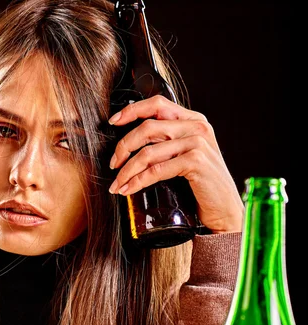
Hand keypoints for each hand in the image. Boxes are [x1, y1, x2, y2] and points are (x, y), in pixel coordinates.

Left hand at [108, 95, 243, 233]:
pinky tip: (129, 190)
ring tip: (117, 184)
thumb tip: (133, 143)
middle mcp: (197, 127)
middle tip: (113, 164)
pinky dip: (138, 181)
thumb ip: (168, 143)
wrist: (224, 208)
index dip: (132, 111)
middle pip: (147, 128)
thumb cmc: (202, 185)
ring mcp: (197, 143)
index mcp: (193, 120)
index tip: (113, 122)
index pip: (157, 104)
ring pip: (148, 152)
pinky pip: (156, 170)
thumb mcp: (187, 155)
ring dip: (127, 171)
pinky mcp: (195, 162)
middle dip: (124, 147)